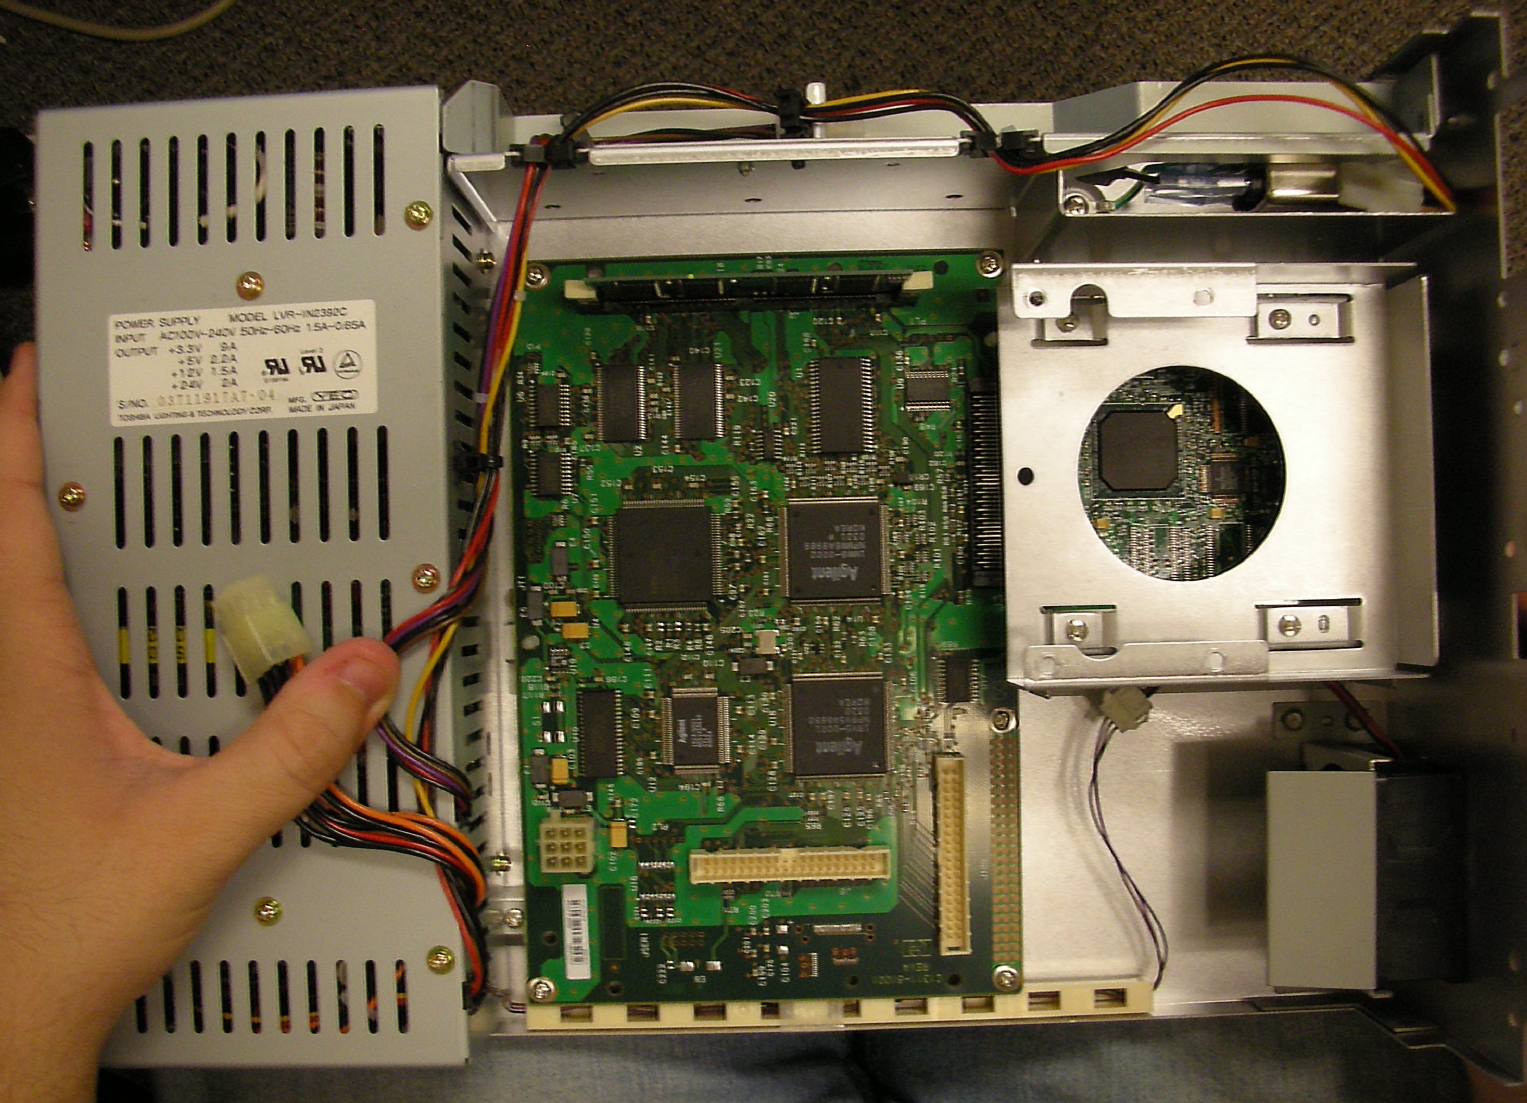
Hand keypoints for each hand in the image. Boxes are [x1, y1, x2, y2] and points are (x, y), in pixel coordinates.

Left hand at [0, 344, 399, 1102]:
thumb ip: (287, 750)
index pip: (11, 518)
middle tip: (97, 405)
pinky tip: (144, 612)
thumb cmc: (60, 927)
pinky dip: (92, 596)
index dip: (17, 432)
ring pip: (29, 586)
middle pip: (14, 534)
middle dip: (48, 461)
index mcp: (26, 672)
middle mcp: (10, 679)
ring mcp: (16, 712)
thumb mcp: (198, 831)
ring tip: (123, 482)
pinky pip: (55, 639)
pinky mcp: (34, 743)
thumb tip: (353, 671)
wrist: (12, 1005)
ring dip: (68, 526)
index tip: (37, 365)